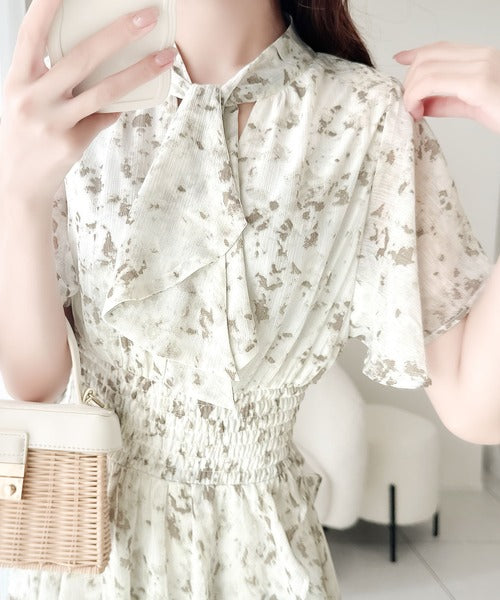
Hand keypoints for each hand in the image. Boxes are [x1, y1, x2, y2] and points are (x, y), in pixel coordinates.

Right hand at [0, 0, 176, 206]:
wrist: (18, 183)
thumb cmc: (24, 134)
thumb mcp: (25, 100)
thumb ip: (49, 78)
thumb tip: (94, 62)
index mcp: (17, 79)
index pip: (31, 33)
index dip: (47, 7)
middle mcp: (32, 97)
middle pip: (81, 57)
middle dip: (118, 33)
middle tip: (147, 17)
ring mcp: (53, 121)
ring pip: (104, 90)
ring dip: (140, 71)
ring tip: (166, 57)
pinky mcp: (71, 142)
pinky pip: (104, 117)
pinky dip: (117, 108)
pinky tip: (130, 102)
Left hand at [393, 41, 499, 134]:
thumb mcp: (472, 105)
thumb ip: (447, 101)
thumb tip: (421, 104)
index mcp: (481, 57)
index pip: (440, 47)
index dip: (416, 53)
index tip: (400, 59)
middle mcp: (481, 56)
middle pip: (427, 58)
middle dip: (409, 83)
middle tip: (410, 107)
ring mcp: (480, 67)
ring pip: (425, 70)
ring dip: (410, 93)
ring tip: (415, 112)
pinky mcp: (478, 84)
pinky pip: (432, 83)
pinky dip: (416, 98)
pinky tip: (419, 113)